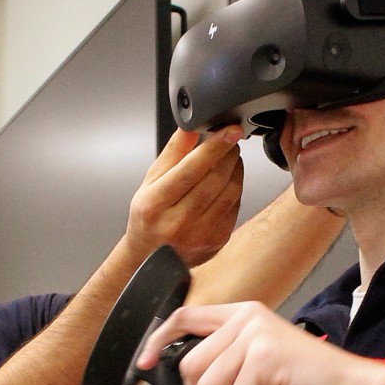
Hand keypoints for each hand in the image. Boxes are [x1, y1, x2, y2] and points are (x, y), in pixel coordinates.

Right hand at [126, 127, 243, 265]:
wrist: (150, 258)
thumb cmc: (148, 216)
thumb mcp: (150, 182)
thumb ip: (173, 153)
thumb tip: (191, 126)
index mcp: (155, 204)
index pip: (190, 169)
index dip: (214, 147)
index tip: (229, 130)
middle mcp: (177, 223)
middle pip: (215, 179)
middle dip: (228, 153)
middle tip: (230, 139)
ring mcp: (200, 235)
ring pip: (230, 192)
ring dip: (235, 168)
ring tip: (229, 157)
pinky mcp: (217, 240)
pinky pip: (235, 206)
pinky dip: (235, 188)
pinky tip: (227, 180)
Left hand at [138, 302, 384, 384]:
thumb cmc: (308, 380)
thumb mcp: (262, 358)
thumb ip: (228, 357)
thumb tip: (189, 379)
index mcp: (242, 314)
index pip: (184, 317)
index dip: (157, 341)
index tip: (143, 362)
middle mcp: (246, 318)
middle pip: (190, 365)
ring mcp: (256, 336)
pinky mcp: (265, 358)